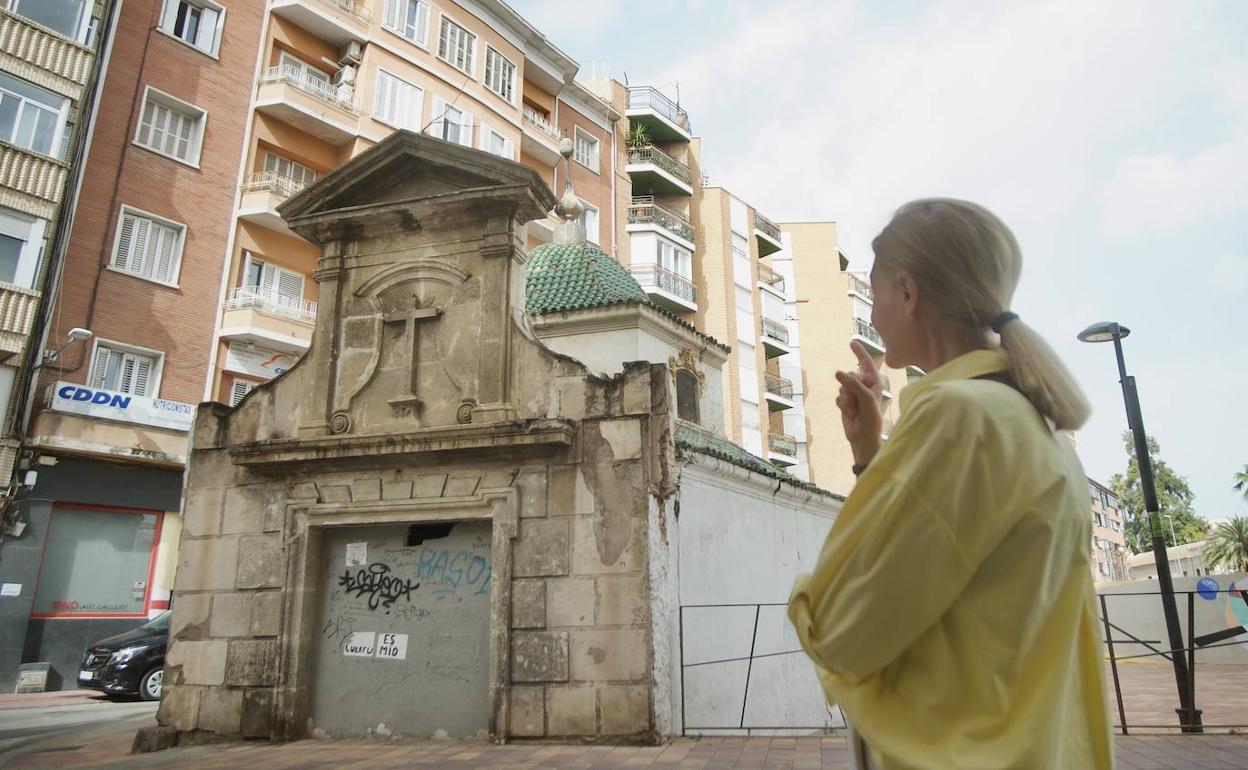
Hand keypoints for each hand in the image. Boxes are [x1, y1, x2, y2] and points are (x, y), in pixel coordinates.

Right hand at [835, 341, 884, 466]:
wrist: (863, 438)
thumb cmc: (872, 419)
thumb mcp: (866, 398)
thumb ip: (853, 383)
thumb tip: (837, 372)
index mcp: (875, 383)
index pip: (866, 364)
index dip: (859, 352)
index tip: (851, 342)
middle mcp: (864, 386)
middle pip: (849, 376)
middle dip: (849, 387)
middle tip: (856, 400)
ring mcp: (854, 394)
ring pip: (842, 386)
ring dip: (846, 398)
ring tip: (854, 409)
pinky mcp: (845, 403)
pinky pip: (838, 396)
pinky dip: (841, 404)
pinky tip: (849, 413)